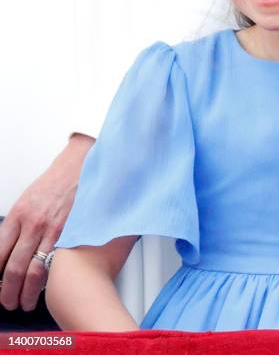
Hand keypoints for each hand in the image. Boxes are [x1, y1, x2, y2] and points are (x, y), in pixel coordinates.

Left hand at [0, 133, 94, 311]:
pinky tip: (49, 287)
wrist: (80, 165)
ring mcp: (53, 228)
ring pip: (34, 271)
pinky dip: (50, 279)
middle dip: (8, 292)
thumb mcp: (27, 201)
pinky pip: (56, 262)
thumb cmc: (55, 183)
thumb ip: (17, 226)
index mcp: (17, 215)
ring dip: (28, 292)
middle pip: (13, 268)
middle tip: (8, 302)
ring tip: (26, 302)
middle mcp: (32, 223)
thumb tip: (7, 252)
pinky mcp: (71, 231)